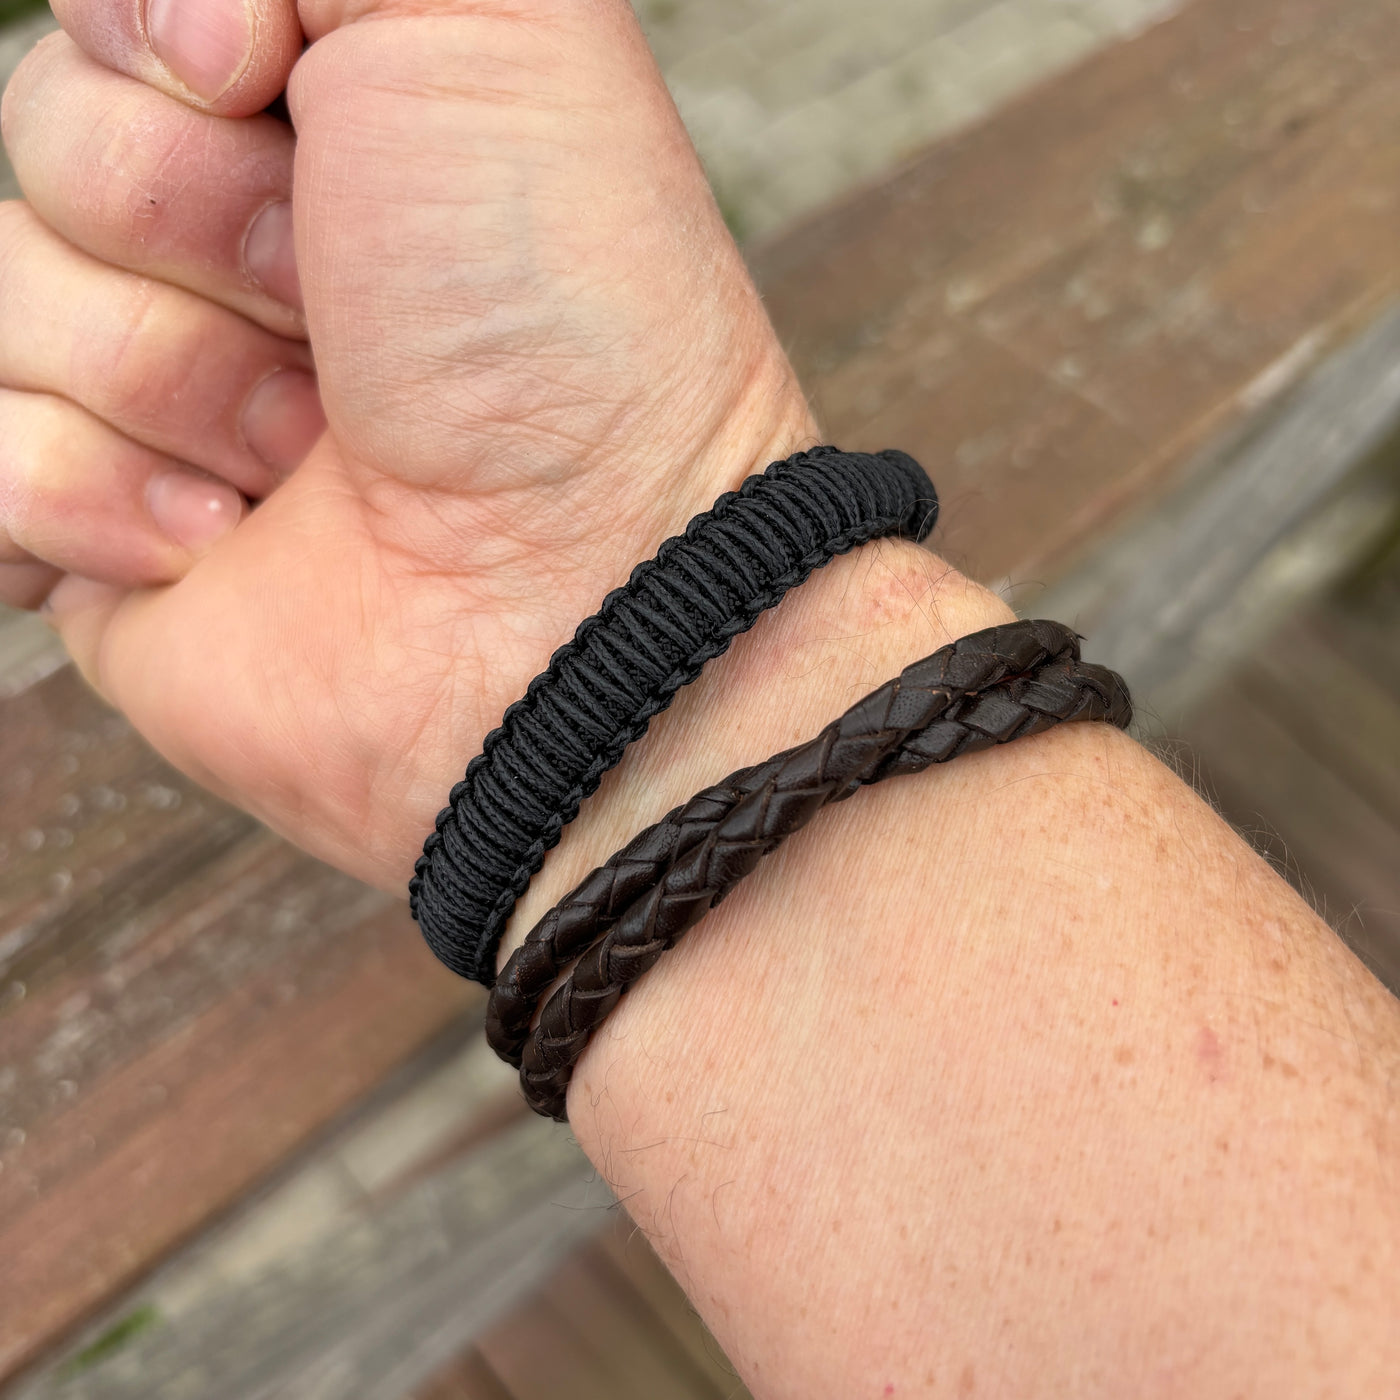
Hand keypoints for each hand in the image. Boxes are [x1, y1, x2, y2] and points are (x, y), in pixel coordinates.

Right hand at [0, 0, 817, 890]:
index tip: (256, 84)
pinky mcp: (114, 539)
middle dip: (188, 217)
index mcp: (328, 121)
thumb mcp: (495, 20)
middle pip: (43, 137)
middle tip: (333, 315)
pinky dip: (91, 496)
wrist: (570, 595)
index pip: (118, 21)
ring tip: (311, 452)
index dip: (157, 35)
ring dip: (168, 371)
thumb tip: (180, 13)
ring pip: (7, 295)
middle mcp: (248, 255)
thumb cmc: (562, 319)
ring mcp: (173, 402)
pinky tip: (218, 539)